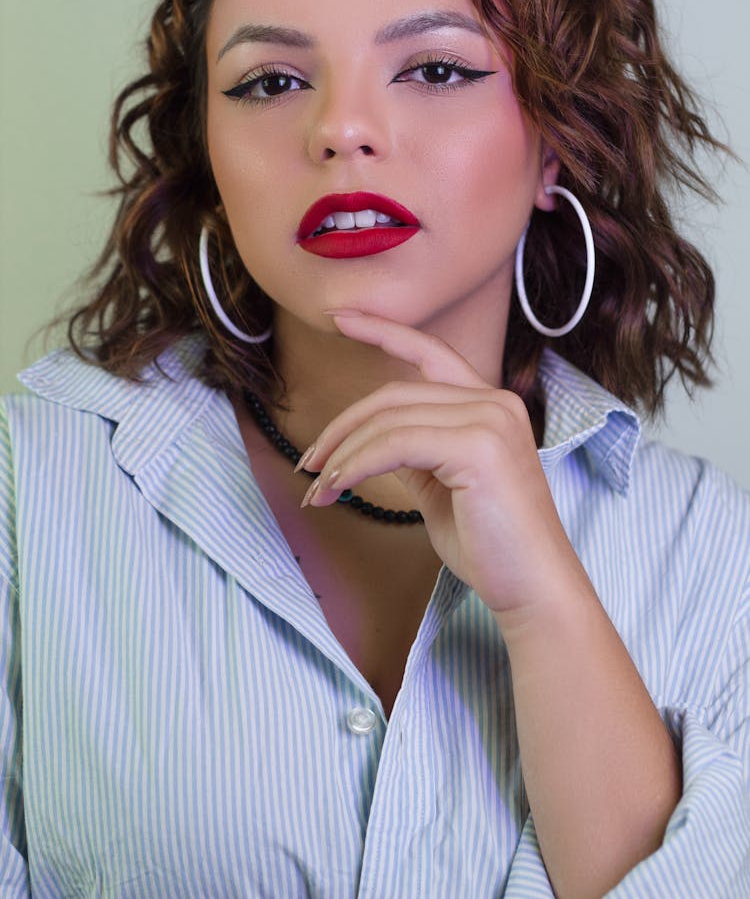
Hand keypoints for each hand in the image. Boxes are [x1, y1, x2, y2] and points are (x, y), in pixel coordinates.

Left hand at [300, 310, 583, 616]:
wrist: (534, 589)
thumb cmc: (490, 546)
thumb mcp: (442, 487)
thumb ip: (415, 453)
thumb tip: (371, 443)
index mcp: (491, 405)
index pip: (429, 352)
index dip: (382, 330)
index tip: (339, 318)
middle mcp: (495, 402)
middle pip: (396, 393)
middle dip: (343, 426)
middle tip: (309, 463)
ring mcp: (490, 420)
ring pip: (390, 419)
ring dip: (342, 453)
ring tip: (318, 488)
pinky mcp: (479, 447)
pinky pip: (396, 444)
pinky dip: (357, 464)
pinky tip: (338, 486)